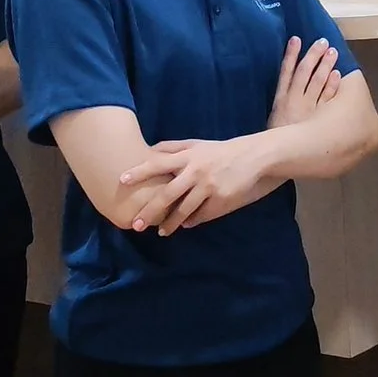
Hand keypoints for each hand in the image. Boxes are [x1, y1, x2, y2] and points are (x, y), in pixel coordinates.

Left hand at [115, 138, 270, 234]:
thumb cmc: (221, 152)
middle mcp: (196, 171)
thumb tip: (149, 151)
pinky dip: (191, 222)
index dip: (139, 171)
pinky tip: (184, 226)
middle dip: (150, 211)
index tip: (122, 180)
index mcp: (188, 156)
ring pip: (184, 210)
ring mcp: (209, 188)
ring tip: (161, 232)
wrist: (255, 157)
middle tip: (136, 224)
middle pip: (167, 194)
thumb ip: (173, 147)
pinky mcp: (221, 201)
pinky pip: (201, 216)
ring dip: (170, 223)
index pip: (158, 163)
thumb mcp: (197, 144)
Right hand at [267, 37, 342, 128]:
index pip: (286, 71)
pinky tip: (338, 75)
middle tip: (322, 41)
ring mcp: (307, 109)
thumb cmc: (279, 137)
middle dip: (313, 55)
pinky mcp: (318, 119)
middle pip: (304, 72)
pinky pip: (327, 99)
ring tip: (332, 52)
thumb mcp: (276, 115)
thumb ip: (283, 100)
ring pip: (317, 82)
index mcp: (281, 99)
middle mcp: (294, 100)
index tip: (297, 39)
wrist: (280, 157)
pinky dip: (332, 85)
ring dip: (325, 66)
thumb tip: (291, 84)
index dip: (291, 54)